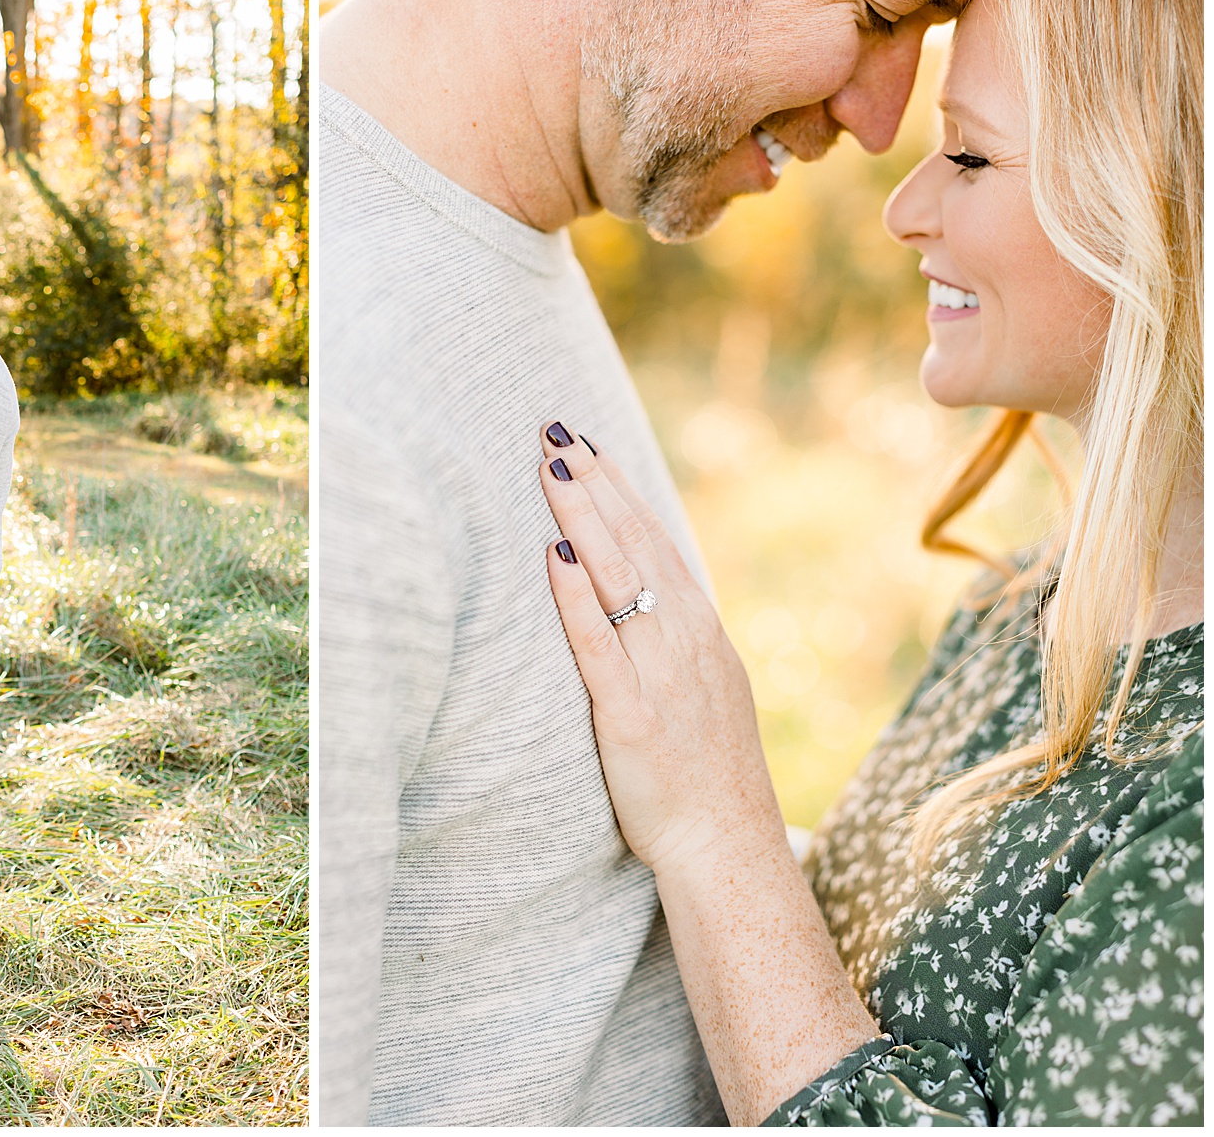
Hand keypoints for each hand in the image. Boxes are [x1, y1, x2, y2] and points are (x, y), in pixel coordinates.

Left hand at [538, 424, 784, 878]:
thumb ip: (672, 639)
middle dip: (594, 483)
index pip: (654, 540)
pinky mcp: (629, 718)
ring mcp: (659, 676)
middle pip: (635, 544)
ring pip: (618, 580)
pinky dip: (576, 598)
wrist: (728, 848)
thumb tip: (638, 594)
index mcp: (699, 631)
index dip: (618, 489)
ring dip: (583, 518)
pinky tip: (554, 556)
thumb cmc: (705, 774)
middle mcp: (683, 641)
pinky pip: (598, 647)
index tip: (585, 443)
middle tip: (554, 430)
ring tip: (550, 468)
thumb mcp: (700, 689)